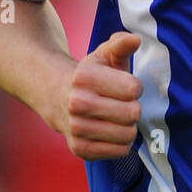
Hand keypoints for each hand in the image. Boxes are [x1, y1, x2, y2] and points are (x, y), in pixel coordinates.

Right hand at [60, 31, 142, 159]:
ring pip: (127, 135)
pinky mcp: (79, 149)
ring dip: (129, 126)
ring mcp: (76, 128)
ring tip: (117, 117)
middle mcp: (77, 103)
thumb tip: (135, 39)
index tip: (126, 86)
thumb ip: (121, 44)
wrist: (56, 97)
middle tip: (123, 104)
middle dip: (133, 108)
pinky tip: (111, 131)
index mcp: (84, 77)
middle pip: (132, 113)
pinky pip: (119, 151)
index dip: (135, 87)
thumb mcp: (103, 55)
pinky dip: (121, 143)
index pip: (133, 89)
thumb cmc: (90, 75)